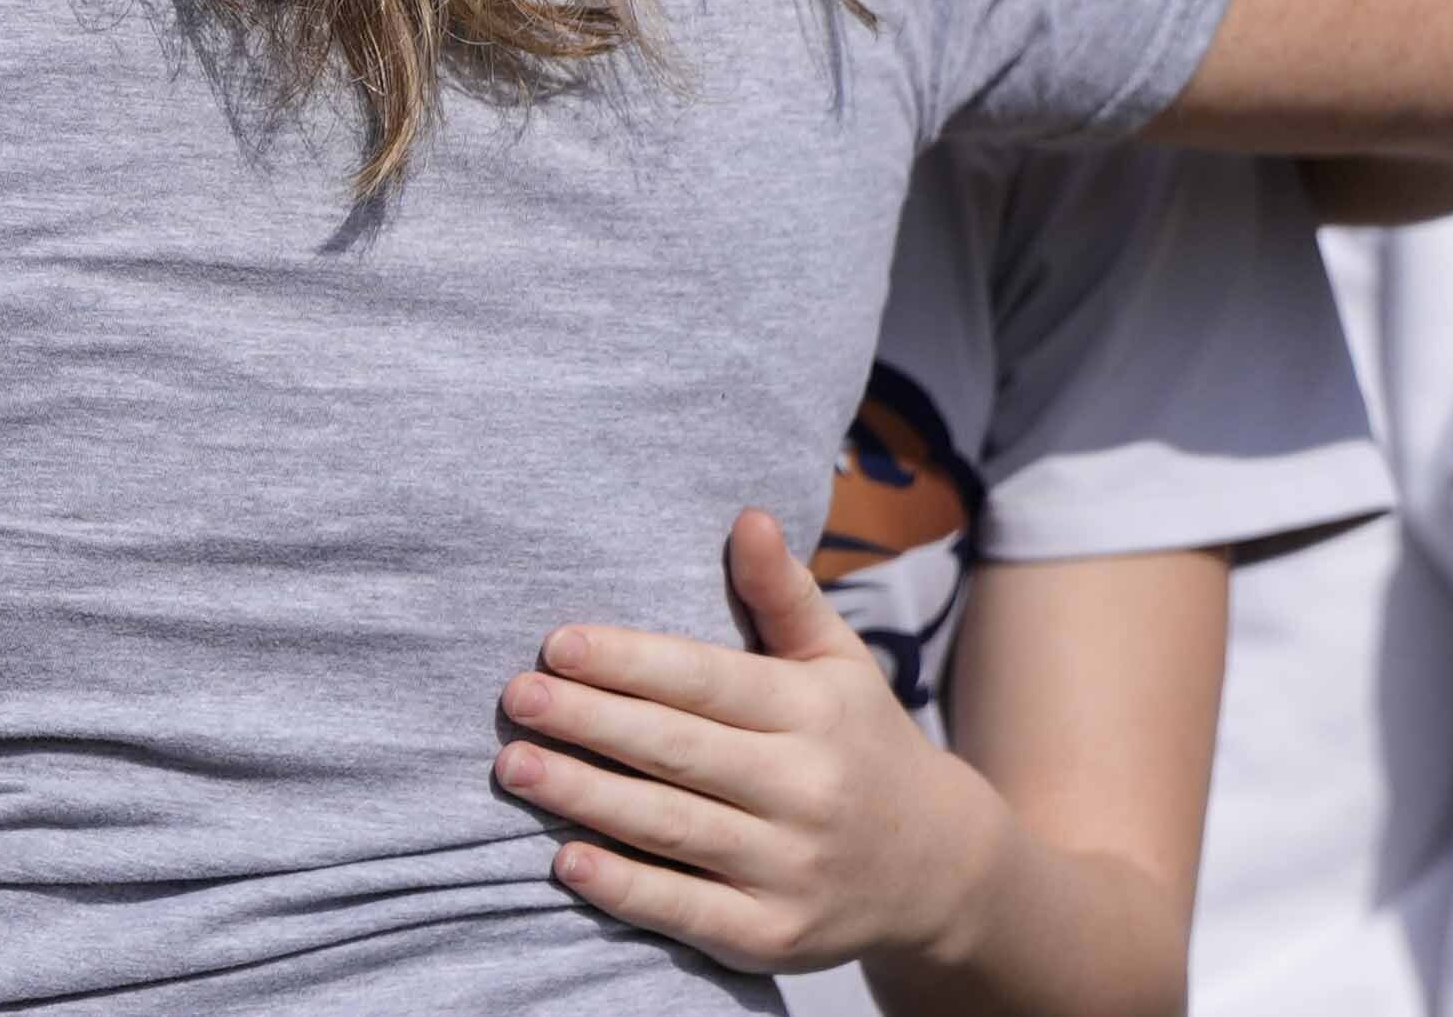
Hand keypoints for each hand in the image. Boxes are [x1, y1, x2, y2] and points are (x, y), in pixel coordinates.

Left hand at [494, 507, 1010, 974]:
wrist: (938, 869)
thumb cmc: (860, 743)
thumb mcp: (838, 663)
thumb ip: (784, 594)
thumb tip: (747, 516)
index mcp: (813, 711)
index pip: (706, 681)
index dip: (629, 662)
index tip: (556, 644)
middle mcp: (805, 789)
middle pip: (677, 750)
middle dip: (589, 721)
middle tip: (515, 699)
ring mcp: (790, 868)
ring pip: (670, 826)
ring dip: (584, 797)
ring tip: (514, 766)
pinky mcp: (773, 936)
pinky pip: (687, 909)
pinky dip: (624, 888)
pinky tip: (565, 860)